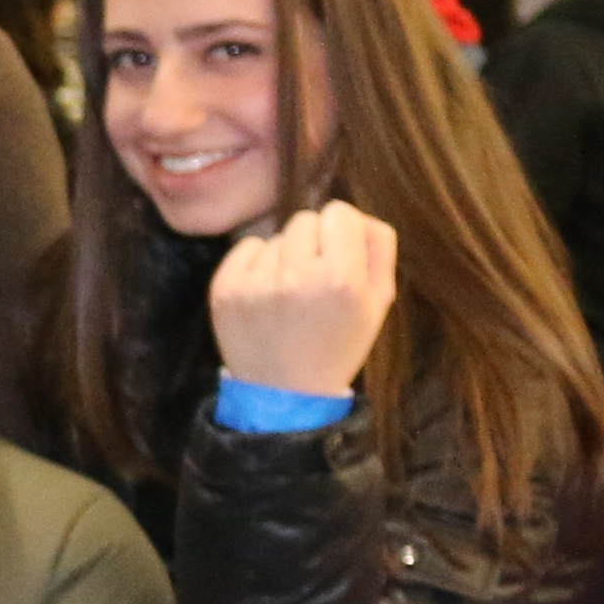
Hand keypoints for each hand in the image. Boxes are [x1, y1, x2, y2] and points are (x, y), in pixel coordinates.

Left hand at [207, 202, 397, 398]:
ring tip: (291, 292)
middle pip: (306, 219)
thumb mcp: (378, 302)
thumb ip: (378, 249)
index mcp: (342, 279)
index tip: (340, 250)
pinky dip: (257, 262)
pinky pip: (247, 247)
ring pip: (277, 236)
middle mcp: (297, 276)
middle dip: (314, 240)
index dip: (342, 229)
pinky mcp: (225, 288)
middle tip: (316, 274)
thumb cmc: (338, 343)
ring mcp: (256, 283)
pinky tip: (266, 292)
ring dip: (286, 255)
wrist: (285, 391)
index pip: (340, 212)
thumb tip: (358, 214)